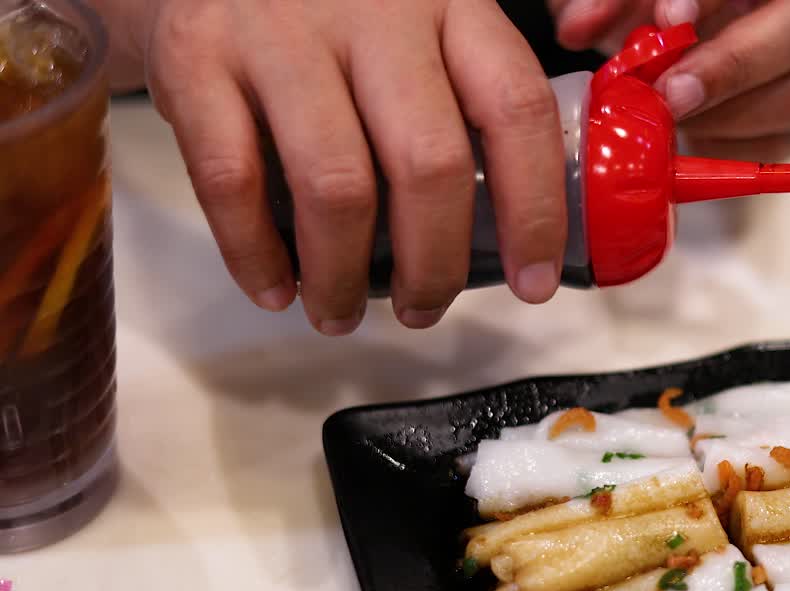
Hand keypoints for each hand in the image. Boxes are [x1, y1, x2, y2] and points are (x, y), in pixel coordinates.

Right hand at [109, 0, 566, 333]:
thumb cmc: (336, 12)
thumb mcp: (425, 15)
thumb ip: (488, 73)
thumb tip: (546, 147)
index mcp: (450, 2)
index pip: (516, 108)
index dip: (534, 208)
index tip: (531, 282)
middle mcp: (374, 9)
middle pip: (428, 162)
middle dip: (435, 263)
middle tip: (426, 308)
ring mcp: (280, 31)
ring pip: (336, 184)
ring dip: (343, 275)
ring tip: (341, 312)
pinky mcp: (196, 55)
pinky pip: (231, 179)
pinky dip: (255, 253)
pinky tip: (275, 289)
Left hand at [550, 0, 789, 160]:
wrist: (698, 43)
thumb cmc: (657, 11)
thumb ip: (602, 0)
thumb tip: (576, 28)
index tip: (668, 20)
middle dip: (730, 66)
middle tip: (670, 94)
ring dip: (723, 116)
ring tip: (667, 118)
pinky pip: (778, 144)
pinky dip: (727, 149)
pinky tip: (687, 139)